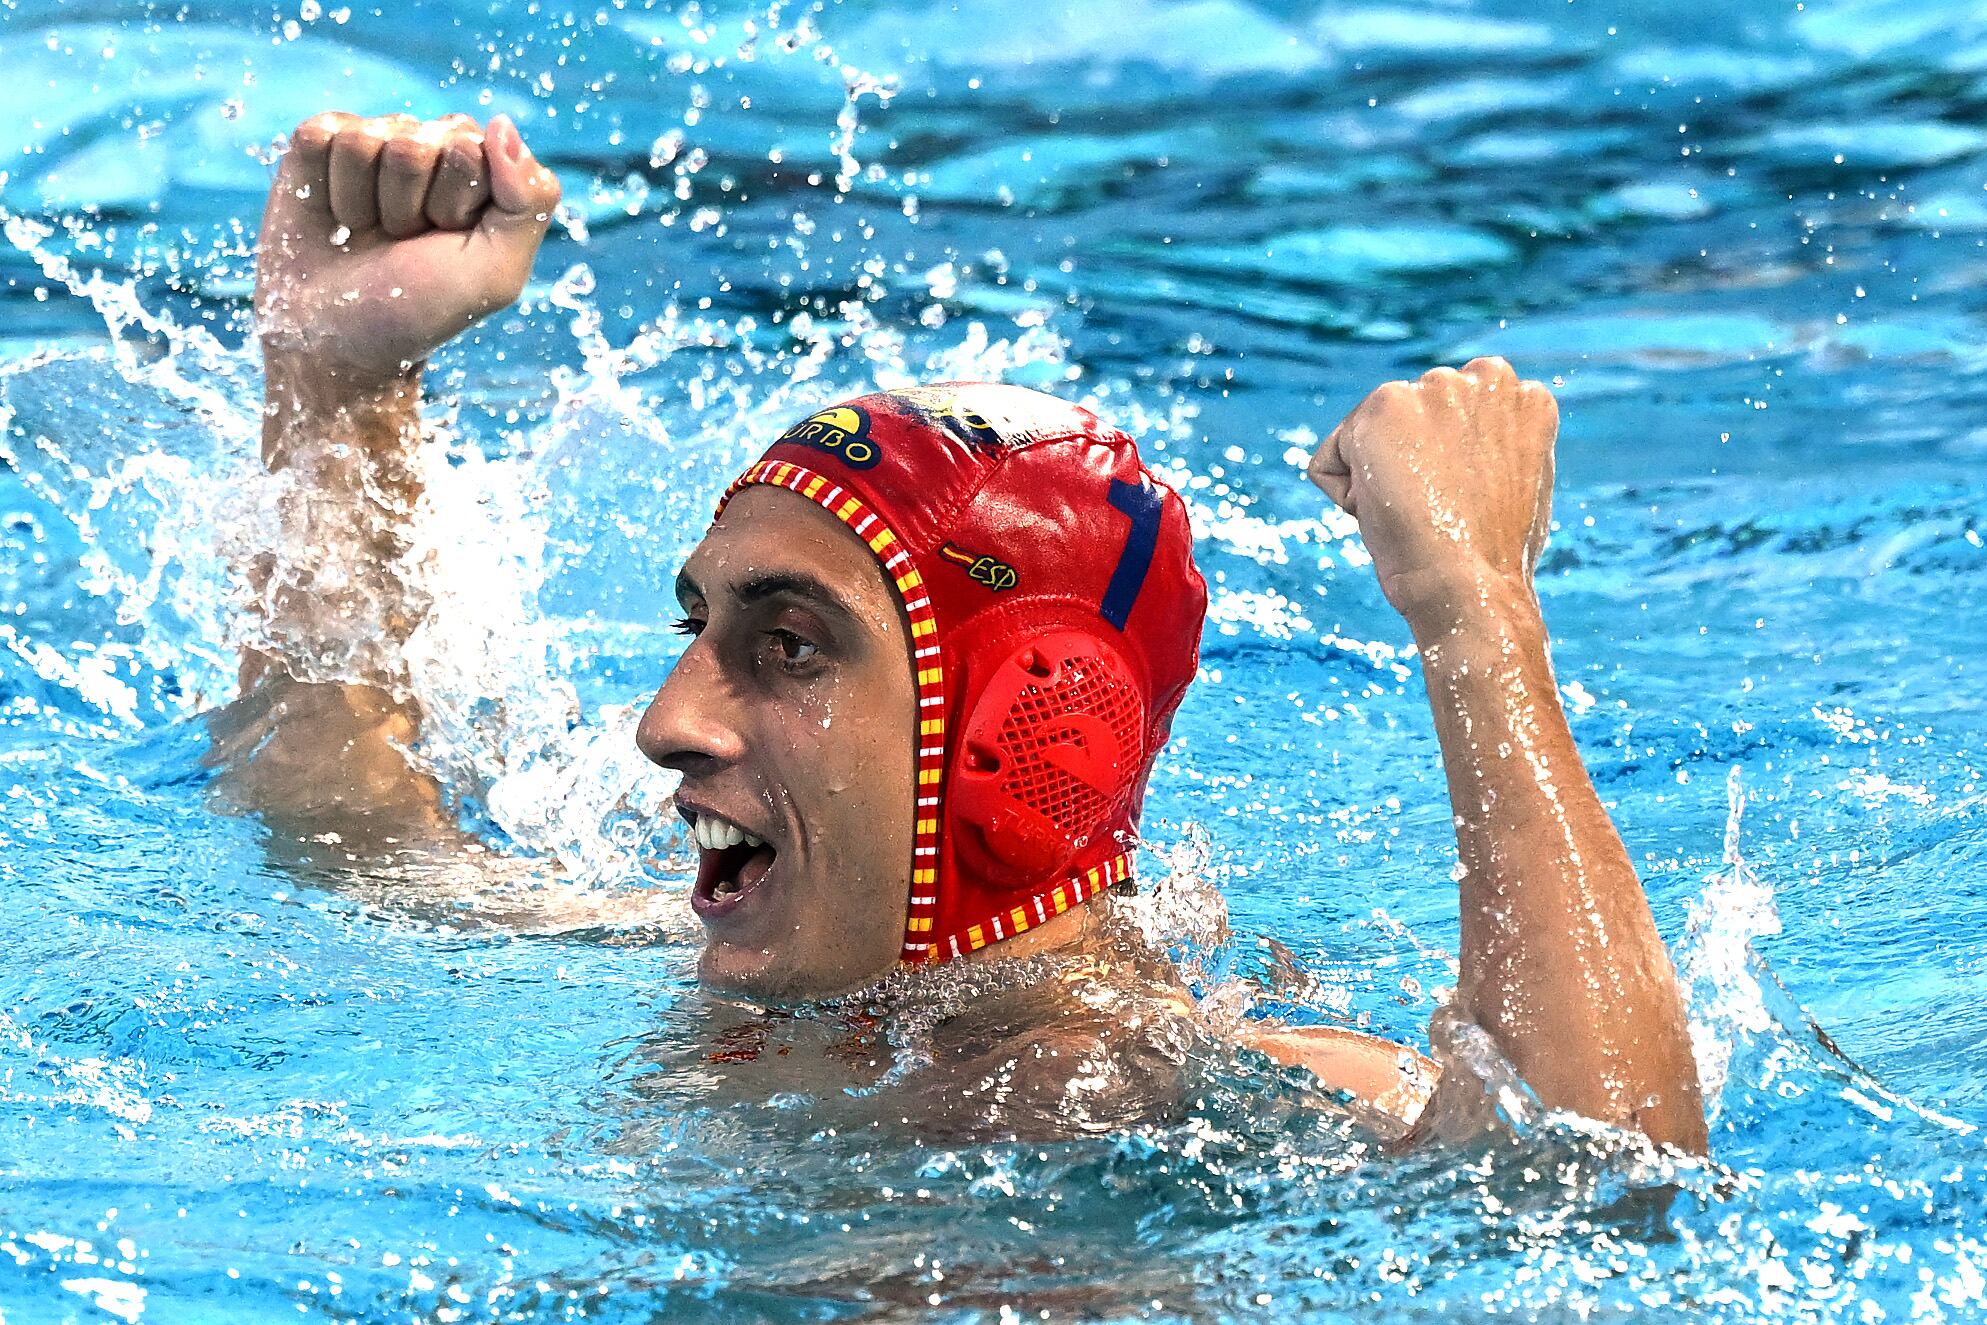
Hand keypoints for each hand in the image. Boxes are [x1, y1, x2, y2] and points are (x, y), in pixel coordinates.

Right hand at [254, 111, 560, 386]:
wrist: (340, 341)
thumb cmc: (423, 309)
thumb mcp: (496, 272)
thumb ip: (528, 200)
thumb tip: (503, 124)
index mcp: (484, 168)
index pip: (472, 149)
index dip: (454, 205)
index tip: (446, 242)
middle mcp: (431, 144)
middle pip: (418, 142)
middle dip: (409, 205)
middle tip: (406, 243)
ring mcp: (375, 139)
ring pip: (365, 141)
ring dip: (365, 203)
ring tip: (370, 234)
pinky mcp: (320, 143)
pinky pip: (321, 138)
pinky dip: (326, 190)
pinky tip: (335, 217)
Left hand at [1308, 357, 1557, 631]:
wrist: (1470, 586)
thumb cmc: (1491, 561)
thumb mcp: (1511, 490)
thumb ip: (1489, 451)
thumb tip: (1459, 454)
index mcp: (1524, 399)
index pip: (1450, 426)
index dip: (1449, 478)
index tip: (1468, 506)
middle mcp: (1487, 377)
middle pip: (1407, 428)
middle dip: (1412, 470)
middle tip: (1442, 512)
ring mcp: (1436, 387)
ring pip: (1367, 442)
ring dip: (1378, 482)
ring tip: (1418, 513)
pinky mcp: (1385, 405)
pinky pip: (1329, 462)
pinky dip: (1344, 499)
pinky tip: (1384, 512)